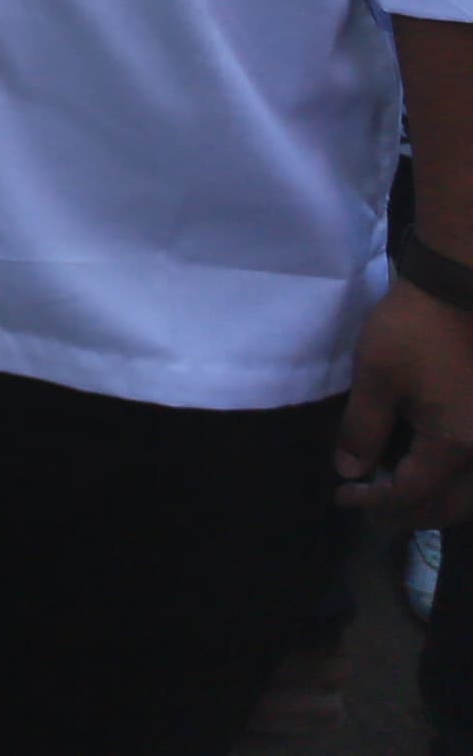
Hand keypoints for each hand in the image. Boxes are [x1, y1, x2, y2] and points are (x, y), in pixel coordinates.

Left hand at [336, 279, 472, 518]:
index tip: (342, 495)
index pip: (412, 493)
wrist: (459, 289)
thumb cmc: (414, 330)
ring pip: (467, 491)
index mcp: (454, 445)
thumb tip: (350, 471)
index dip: (375, 501)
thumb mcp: (376, 377)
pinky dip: (450, 480)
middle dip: (407, 512)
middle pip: (449, 504)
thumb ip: (363, 429)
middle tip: (369, 508)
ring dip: (432, 500)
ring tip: (393, 495)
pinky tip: (424, 469)